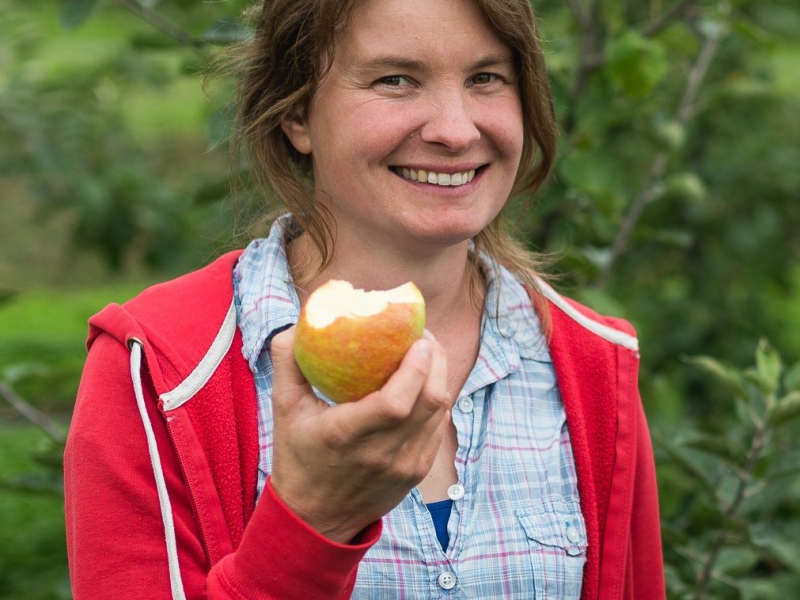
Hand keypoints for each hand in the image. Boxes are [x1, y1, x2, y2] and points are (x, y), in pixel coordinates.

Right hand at [268, 326, 450, 543]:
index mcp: (347, 435)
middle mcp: (382, 454)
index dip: (416, 366)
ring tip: (426, 354)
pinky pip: (437, 428)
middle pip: (430, 400)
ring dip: (439, 377)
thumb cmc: (298, 457)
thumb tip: (297, 322)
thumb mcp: (283, 409)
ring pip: (440, 412)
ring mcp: (405, 466)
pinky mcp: (417, 473)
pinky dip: (435, 401)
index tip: (417, 338)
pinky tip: (424, 384)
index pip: (396, 401)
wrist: (316, 519)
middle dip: (435, 360)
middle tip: (423, 336)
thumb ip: (288, 362)